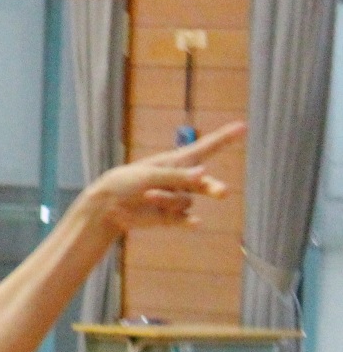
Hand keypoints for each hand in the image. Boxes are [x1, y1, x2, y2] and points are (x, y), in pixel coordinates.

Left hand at [77, 121, 244, 235]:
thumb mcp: (149, 175)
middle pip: (205, 184)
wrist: (108, 206)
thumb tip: (203, 175)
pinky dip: (188, 222)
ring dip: (168, 200)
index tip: (243, 126)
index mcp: (176, 162)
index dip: (225, 137)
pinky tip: (196, 224)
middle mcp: (180, 179)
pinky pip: (185, 220)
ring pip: (185, 202)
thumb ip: (176, 176)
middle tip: (223, 193)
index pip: (206, 148)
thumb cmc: (126, 182)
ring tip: (147, 196)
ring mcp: (176, 198)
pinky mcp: (170, 217)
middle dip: (213, 187)